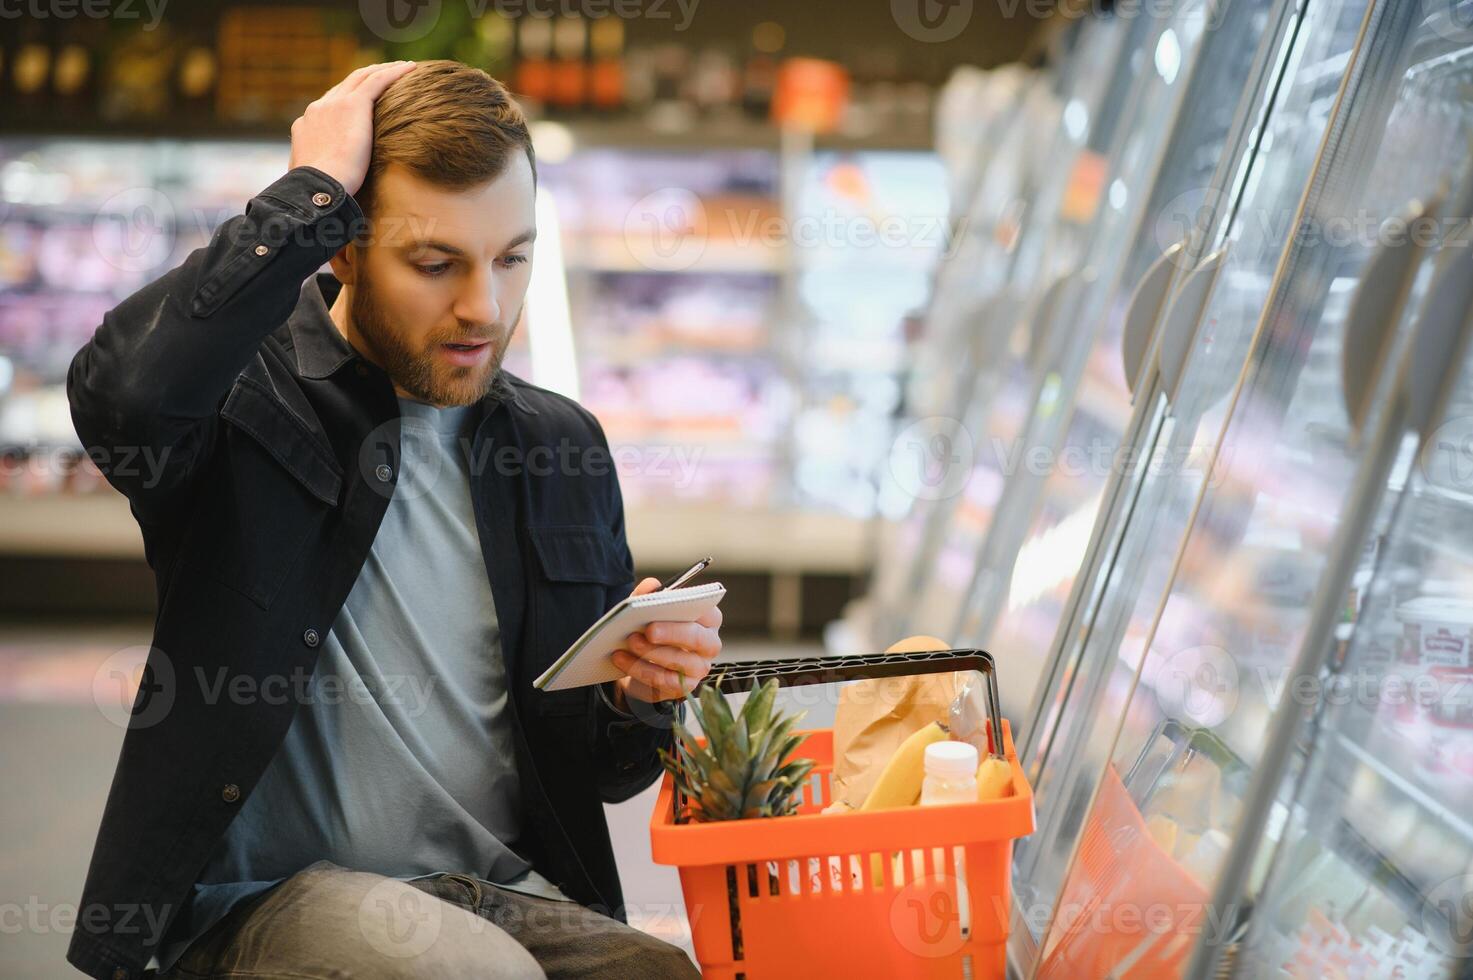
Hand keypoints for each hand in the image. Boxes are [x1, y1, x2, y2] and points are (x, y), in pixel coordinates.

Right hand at [288, 61, 419, 195]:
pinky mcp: (352, 106)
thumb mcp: (315, 180)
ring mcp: (334, 105)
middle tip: (388, 74)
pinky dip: (394, 72)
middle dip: (368, 77)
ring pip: (362, 77)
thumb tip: (329, 185)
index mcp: (307, 125)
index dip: (350, 98)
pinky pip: (377, 81)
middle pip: (347, 85)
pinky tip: (410, 69)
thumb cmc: (316, 194)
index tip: (367, 99)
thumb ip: (322, 173)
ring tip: (404, 67)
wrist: (316, 188)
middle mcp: (318, 109)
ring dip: (384, 69)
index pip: (331, 105)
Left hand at [610, 577, 722, 709]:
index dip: (690, 610)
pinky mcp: (684, 687)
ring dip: (651, 652)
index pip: (708, 613)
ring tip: (629, 642)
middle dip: (671, 633)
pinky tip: (621, 659)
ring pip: (679, 662)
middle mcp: (709, 644)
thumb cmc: (653, 631)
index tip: (668, 605)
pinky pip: (663, 680)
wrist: (642, 665)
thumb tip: (651, 585)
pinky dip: (639, 669)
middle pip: (697, 638)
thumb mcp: (648, 610)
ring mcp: (699, 668)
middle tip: (648, 630)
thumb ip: (650, 595)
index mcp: (708, 620)